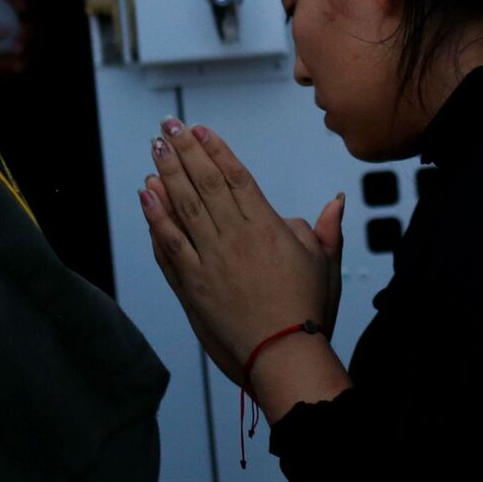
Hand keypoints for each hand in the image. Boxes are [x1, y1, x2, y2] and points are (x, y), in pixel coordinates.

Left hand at [138, 118, 349, 416]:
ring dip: (167, 174)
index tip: (200, 129)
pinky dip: (156, 217)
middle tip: (168, 126)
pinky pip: (170, 243)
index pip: (236, 178)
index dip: (216, 150)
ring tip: (155, 148)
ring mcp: (210, 259)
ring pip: (183, 207)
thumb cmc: (307, 312)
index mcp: (267, 227)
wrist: (284, 354)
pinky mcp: (193, 283)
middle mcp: (235, 237)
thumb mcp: (326, 264)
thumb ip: (326, 229)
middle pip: (204, 184)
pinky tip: (147, 196)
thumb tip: (335, 201)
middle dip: (185, 151)